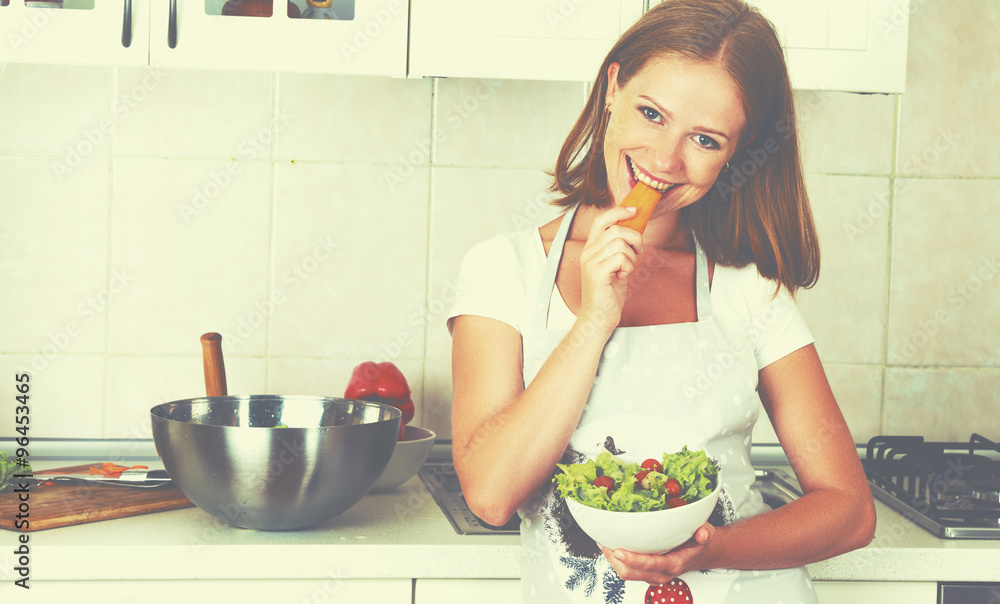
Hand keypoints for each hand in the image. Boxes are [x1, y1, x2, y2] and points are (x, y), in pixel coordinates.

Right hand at [576, 206, 642, 333]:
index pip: (601, 220)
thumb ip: (618, 248)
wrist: (599, 317)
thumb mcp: (614, 265)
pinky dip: (628, 267)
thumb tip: (633, 230)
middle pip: (616, 230)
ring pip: (620, 243)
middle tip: (637, 252)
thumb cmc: (608, 293)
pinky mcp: (597, 273)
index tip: (634, 211)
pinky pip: (620, 258)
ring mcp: (591, 263)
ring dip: (631, 256)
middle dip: (635, 238)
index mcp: (590, 248)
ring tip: (626, 269)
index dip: (618, 212)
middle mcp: (588, 253)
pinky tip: (622, 277)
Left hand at [601, 522, 714, 584]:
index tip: (619, 550)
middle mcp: (660, 573)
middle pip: (630, 573)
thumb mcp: (707, 534)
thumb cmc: (698, 543)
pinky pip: (627, 570)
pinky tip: (610, 545)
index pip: (649, 565)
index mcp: (673, 564)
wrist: (699, 554)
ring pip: (625, 573)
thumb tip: (703, 533)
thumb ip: (706, 533)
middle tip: (604, 542)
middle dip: (614, 559)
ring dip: (612, 560)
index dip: (632, 559)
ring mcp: (651, 575)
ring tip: (603, 542)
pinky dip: (616, 559)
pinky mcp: (645, 573)